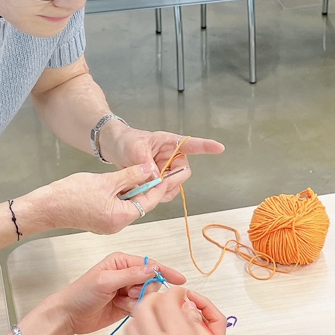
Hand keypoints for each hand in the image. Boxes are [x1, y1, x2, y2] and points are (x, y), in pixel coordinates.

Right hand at [30, 164, 191, 234]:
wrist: (46, 207)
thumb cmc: (70, 195)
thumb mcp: (106, 181)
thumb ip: (130, 176)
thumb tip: (149, 170)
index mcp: (121, 216)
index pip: (150, 200)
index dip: (162, 185)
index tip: (175, 174)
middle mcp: (118, 224)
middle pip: (142, 204)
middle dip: (151, 187)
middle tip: (164, 171)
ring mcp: (109, 224)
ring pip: (130, 204)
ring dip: (137, 190)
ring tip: (145, 173)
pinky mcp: (101, 221)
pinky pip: (119, 207)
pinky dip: (124, 195)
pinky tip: (125, 182)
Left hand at [49, 252, 187, 334]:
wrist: (69, 316)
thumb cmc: (81, 294)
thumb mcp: (106, 281)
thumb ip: (131, 274)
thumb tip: (154, 268)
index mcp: (121, 262)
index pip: (150, 264)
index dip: (164, 272)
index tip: (179, 279)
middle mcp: (126, 274)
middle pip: (152, 281)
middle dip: (145, 290)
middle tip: (129, 294)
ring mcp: (127, 290)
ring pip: (148, 296)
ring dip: (138, 302)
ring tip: (121, 303)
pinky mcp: (126, 305)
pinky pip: (141, 307)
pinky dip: (135, 310)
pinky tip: (121, 310)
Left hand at [103, 123, 223, 180]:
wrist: (115, 149)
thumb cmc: (127, 141)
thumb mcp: (135, 148)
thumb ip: (146, 162)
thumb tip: (155, 177)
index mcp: (170, 143)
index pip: (192, 144)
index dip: (206, 146)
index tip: (219, 148)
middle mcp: (172, 157)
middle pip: (183, 172)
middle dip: (172, 179)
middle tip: (158, 180)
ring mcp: (167, 170)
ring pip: (175, 184)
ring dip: (163, 188)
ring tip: (146, 183)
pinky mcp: (160, 181)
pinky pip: (166, 191)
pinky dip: (158, 194)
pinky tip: (146, 188)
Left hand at [127, 290, 239, 334]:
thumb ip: (197, 325)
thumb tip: (185, 309)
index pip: (167, 301)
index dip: (175, 293)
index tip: (180, 296)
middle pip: (144, 309)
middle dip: (155, 300)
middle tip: (167, 304)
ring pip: (132, 327)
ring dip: (144, 318)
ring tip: (158, 321)